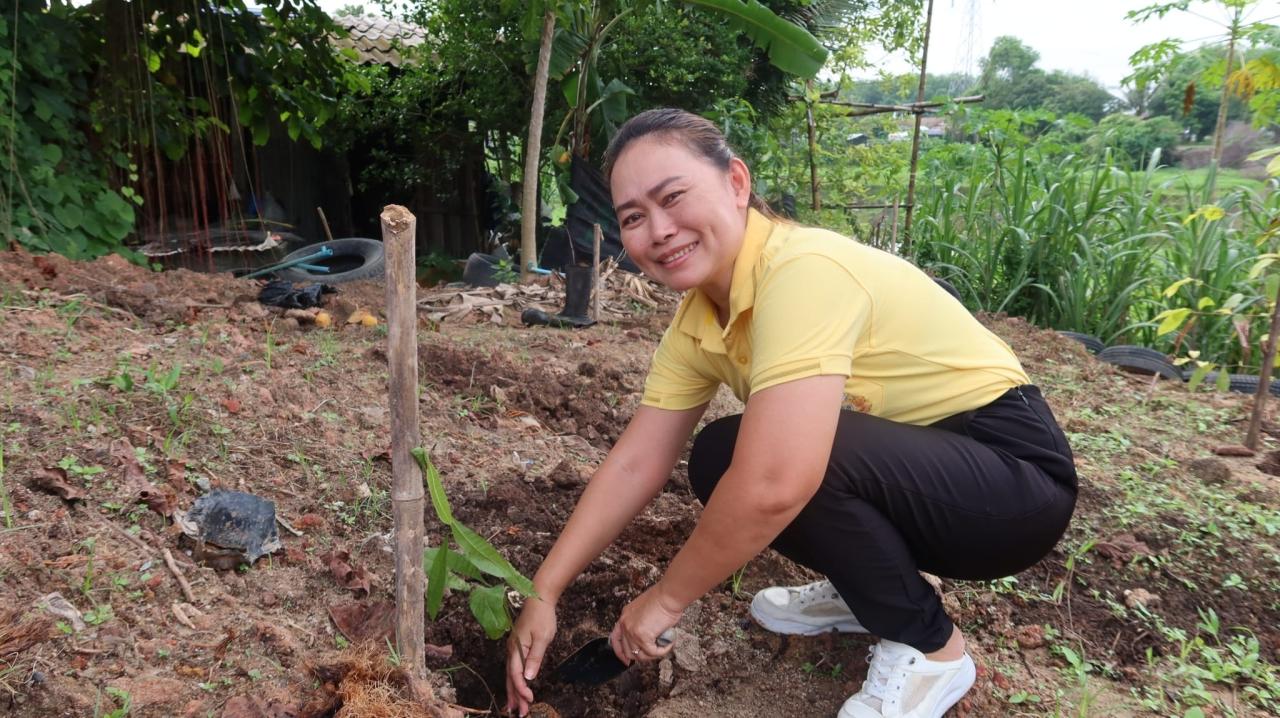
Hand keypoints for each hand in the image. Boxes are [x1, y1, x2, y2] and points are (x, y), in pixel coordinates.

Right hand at [505, 596, 556, 716]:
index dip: (521, 689)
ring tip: (515, 708)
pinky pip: (514, 668)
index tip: (529, 700)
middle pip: (511, 677)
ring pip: (511, 674)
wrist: (539, 598)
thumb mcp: (543, 637)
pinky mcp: (517, 647)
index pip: (516, 674)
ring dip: (514, 691)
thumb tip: (529, 677)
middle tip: (520, 713)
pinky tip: (517, 689)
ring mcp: (513, 649)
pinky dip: (515, 681)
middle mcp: (511, 650)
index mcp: (516, 648)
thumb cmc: (542, 617)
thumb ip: (535, 657)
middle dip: (515, 696)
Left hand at [610, 583, 682, 664]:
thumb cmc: (663, 599)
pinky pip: (653, 652)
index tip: (626, 661)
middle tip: (654, 653)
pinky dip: (662, 651)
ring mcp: (632, 632)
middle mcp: (625, 624)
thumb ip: (641, 623)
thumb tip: (648, 638)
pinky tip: (668, 643)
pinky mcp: (642, 637)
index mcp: (625, 616)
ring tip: (663, 646)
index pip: (615, 639)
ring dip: (653, 654)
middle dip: (641, 656)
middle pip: (627, 651)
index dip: (620, 652)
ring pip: (640, 655)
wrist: (669, 595)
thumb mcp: (645, 611)